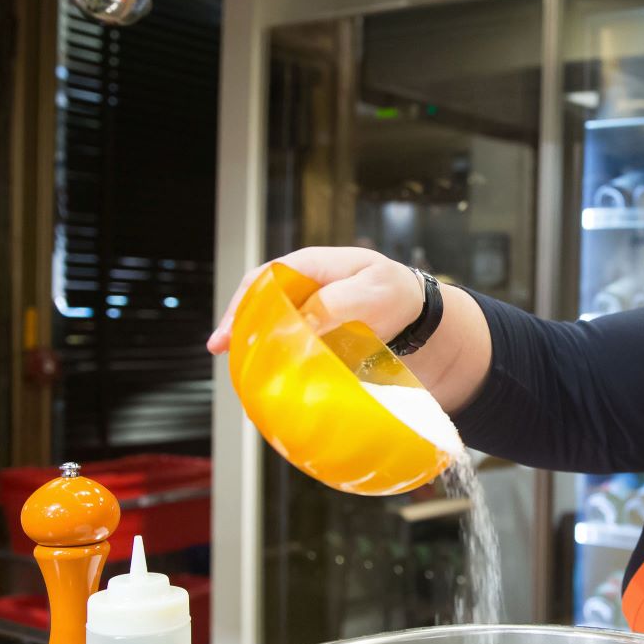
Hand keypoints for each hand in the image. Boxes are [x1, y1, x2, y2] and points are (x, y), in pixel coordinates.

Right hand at [206, 247, 423, 353]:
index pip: (264, 279)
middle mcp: (303, 288)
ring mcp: (308, 312)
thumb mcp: (372, 290)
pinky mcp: (315, 336)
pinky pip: (289, 345)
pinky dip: (278, 359)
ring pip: (271, 325)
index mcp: (311, 266)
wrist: (420, 317)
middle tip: (223, 351)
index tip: (228, 333)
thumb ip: (336, 301)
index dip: (242, 303)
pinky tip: (271, 377)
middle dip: (238, 326)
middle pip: (259, 302)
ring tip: (242, 369)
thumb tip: (303, 320)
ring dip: (256, 345)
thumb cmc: (396, 294)